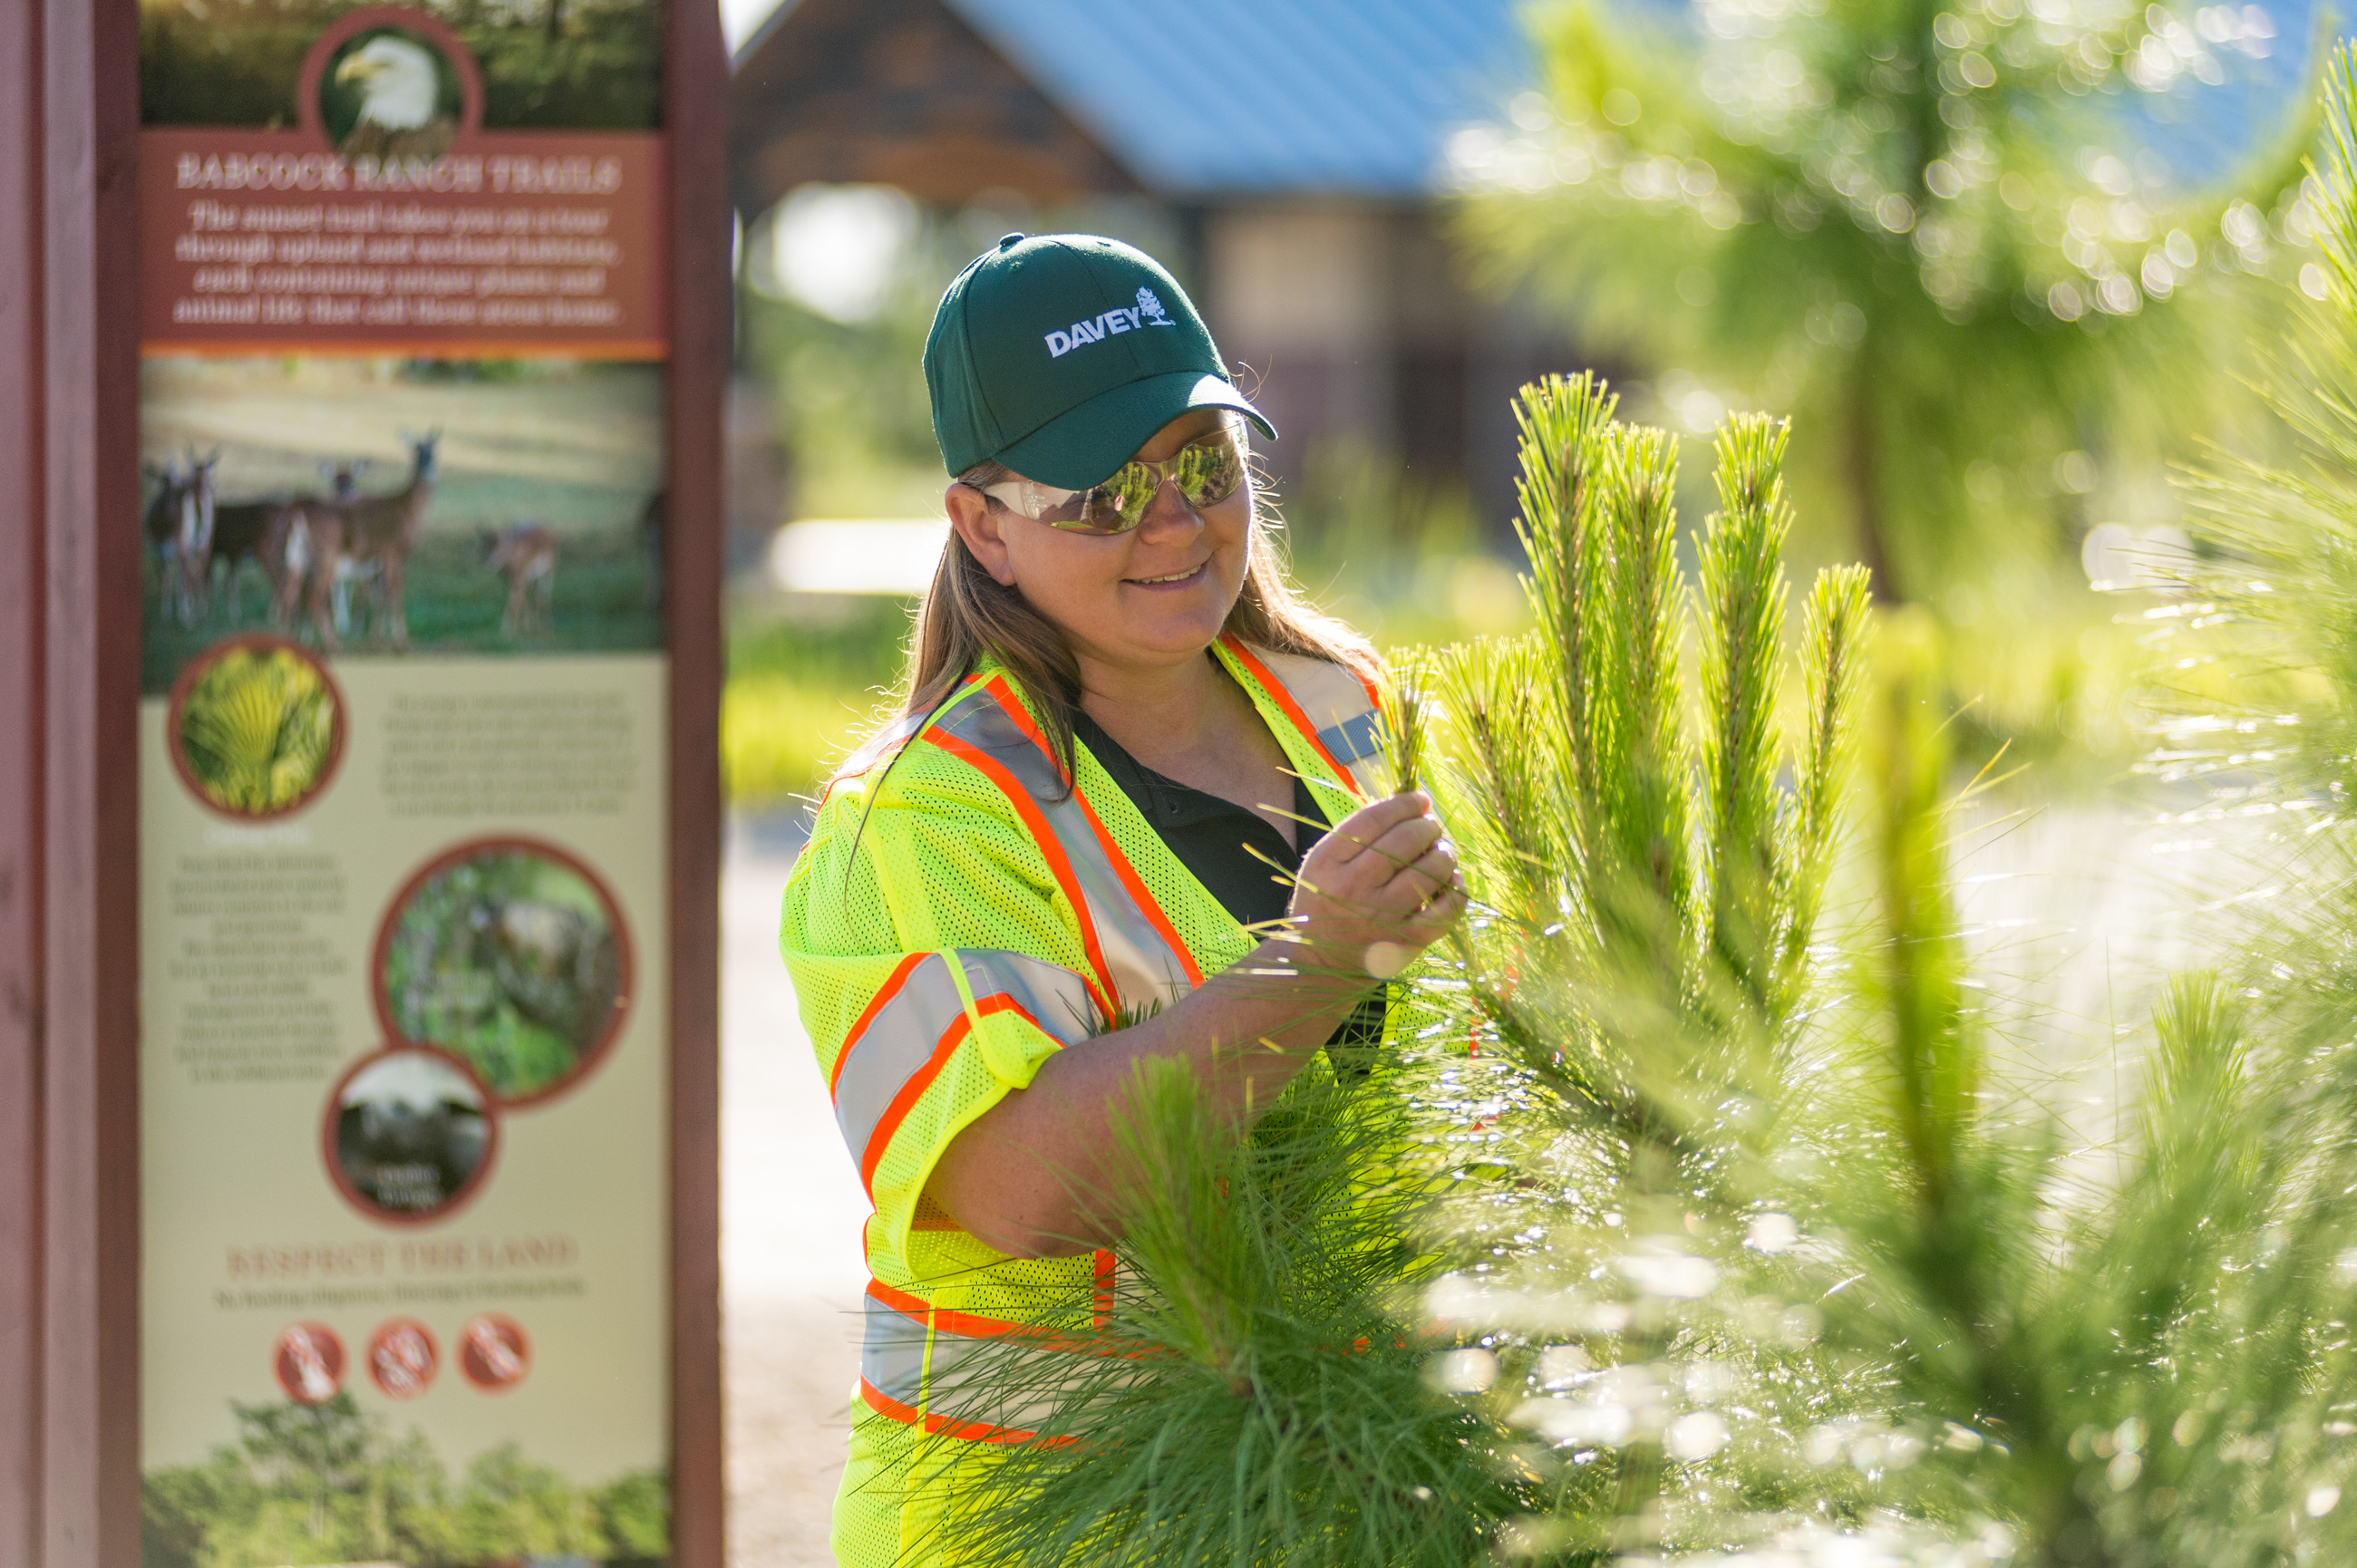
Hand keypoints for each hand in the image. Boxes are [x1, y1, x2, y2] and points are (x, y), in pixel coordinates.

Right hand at [1284, 791, 1464, 979]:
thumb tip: (1412, 805)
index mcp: (1328, 862)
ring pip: (1432, 868)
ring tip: (1442, 853)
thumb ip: (1359, 835)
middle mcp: (1352, 888)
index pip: (1375, 818)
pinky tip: (1453, 881)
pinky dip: (1458, 889)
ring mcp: (1381, 917)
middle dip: (1428, 826)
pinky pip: (1448, 907)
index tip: (1421, 800)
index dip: (1405, 803)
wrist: (1321, 962)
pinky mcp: (1406, 941)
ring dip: (1445, 853)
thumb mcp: (1326, 864)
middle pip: (1406, 839)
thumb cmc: (1329, 902)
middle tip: (1431, 828)